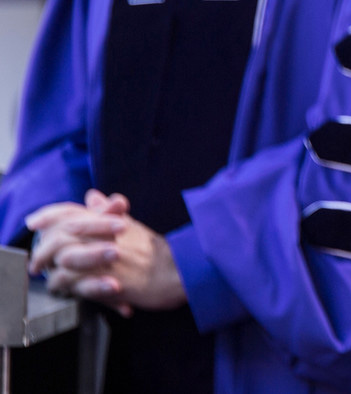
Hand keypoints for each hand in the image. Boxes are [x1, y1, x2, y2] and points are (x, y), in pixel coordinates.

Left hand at [26, 191, 186, 315]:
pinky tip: (64, 290)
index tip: (35, 222)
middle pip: (63, 233)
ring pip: (64, 258)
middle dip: (44, 246)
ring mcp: (105, 256)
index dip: (50, 214)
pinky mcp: (106, 278)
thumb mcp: (133, 226)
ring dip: (52, 269)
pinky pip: (73, 282)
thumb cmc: (158, 252)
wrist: (180, 270)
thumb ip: (110, 212)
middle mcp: (106, 234)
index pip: (72, 210)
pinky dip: (63, 286)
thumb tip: (94, 196)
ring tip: (49, 277)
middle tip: (38, 261)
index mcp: (111, 220)